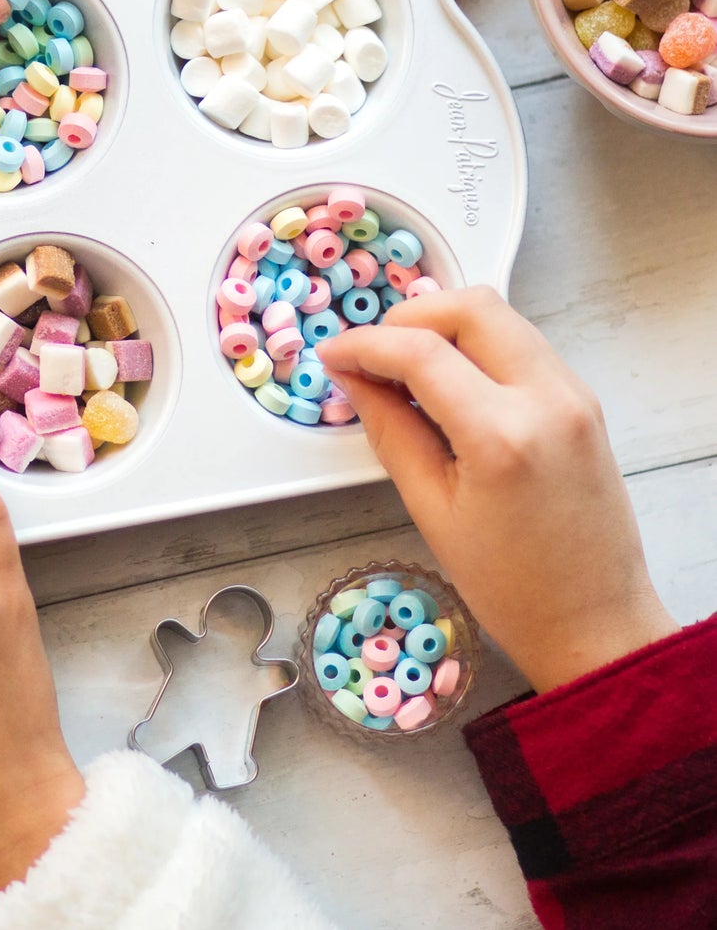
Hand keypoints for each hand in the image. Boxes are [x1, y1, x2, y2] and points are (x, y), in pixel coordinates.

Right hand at [318, 287, 677, 693]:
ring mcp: (574, 395)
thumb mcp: (430, 508)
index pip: (420, 351)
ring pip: (498, 316)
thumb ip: (389, 429)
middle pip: (469, 307)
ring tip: (404, 369)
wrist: (596, 622)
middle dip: (408, 317)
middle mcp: (548, 399)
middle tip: (372, 354)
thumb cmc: (512, 585)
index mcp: (502, 435)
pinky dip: (475, 345)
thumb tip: (354, 378)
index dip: (365, 344)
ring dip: (443, 326)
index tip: (333, 354)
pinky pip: (520, 343)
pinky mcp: (582, 401)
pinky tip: (446, 382)